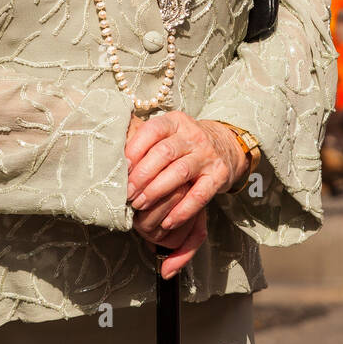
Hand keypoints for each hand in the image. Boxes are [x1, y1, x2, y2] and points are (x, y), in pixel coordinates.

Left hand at [124, 112, 246, 276]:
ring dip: (157, 191)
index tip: (120, 169)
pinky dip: (182, 210)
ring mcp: (207, 155)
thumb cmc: (184, 144)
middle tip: (127, 194)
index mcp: (175, 122)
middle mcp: (193, 135)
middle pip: (164, 153)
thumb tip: (117, 164)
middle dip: (142, 175)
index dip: (135, 149)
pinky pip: (200, 195)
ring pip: (180, 172)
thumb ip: (147, 145)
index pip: (153, 130)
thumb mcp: (168, 135)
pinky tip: (167, 222)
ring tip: (140, 206)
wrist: (225, 146)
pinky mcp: (219, 175)